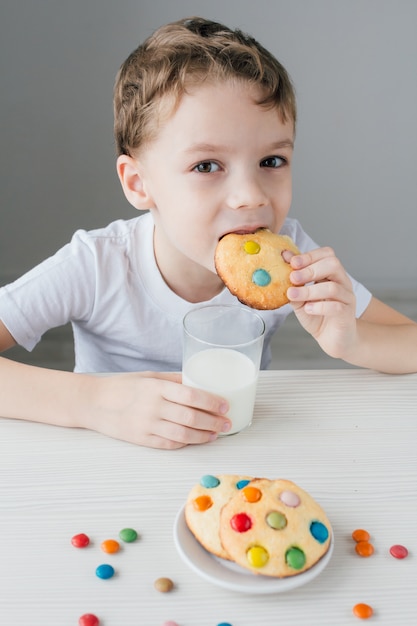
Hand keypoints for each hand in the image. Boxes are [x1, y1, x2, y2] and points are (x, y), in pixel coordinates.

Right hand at [86, 371, 230, 449]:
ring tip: (215, 434)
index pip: (191, 395)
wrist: (94, 402)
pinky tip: (195, 439)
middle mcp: (153, 406)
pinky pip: (170, 444)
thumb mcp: (149, 376)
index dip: (212, 402)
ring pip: (183, 434)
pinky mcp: (142, 439)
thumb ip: (174, 380)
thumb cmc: (123, 386)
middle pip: (191, 417)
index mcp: (156, 387)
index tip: (225, 405)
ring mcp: (147, 425)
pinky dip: (186, 442)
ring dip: (204, 436)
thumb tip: (200, 383)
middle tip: (227, 423)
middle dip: (213, 422)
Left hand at [285, 247, 356, 358]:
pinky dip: (319, 307)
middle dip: (310, 269)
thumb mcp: (300, 298)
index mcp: (331, 274)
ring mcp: (347, 298)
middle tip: (293, 277)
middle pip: (333, 264)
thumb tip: (283, 261)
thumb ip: (293, 283)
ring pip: (333, 287)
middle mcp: (342, 283)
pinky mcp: (347, 314)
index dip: (309, 256)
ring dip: (309, 290)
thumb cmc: (317, 316)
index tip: (292, 262)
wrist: (332, 339)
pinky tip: (308, 309)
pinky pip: (336, 307)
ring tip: (293, 295)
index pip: (327, 254)